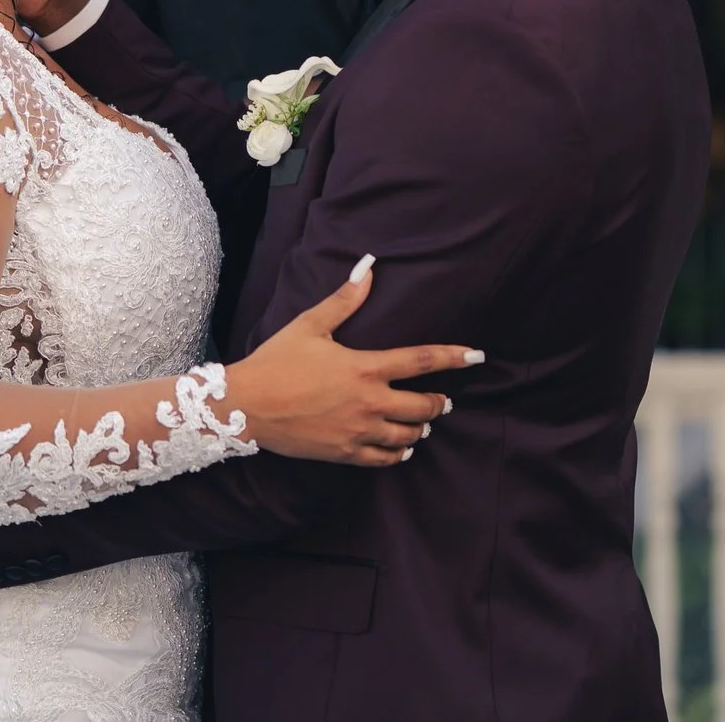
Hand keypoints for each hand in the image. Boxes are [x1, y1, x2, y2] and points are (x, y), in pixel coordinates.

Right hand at [221, 259, 477, 467]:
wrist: (246, 405)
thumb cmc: (276, 361)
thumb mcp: (310, 325)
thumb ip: (344, 299)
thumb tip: (368, 266)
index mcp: (365, 367)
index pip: (421, 360)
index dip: (453, 357)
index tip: (477, 356)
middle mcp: (369, 401)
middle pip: (424, 406)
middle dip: (439, 403)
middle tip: (444, 399)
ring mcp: (358, 431)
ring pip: (408, 436)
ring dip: (420, 428)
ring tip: (423, 422)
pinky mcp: (345, 453)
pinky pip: (384, 459)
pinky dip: (398, 454)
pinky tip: (401, 449)